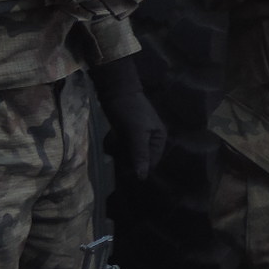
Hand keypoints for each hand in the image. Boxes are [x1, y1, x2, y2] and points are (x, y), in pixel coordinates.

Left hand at [92, 57, 166, 179]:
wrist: (114, 90)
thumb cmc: (129, 109)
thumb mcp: (135, 133)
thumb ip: (140, 154)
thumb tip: (142, 178)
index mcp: (159, 139)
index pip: (150, 164)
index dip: (136, 166)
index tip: (123, 161)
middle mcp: (150, 140)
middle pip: (136, 161)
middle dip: (124, 155)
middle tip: (117, 143)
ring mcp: (137, 137)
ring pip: (125, 155)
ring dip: (116, 150)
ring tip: (112, 138)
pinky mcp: (125, 134)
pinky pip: (119, 148)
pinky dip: (112, 145)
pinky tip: (110, 136)